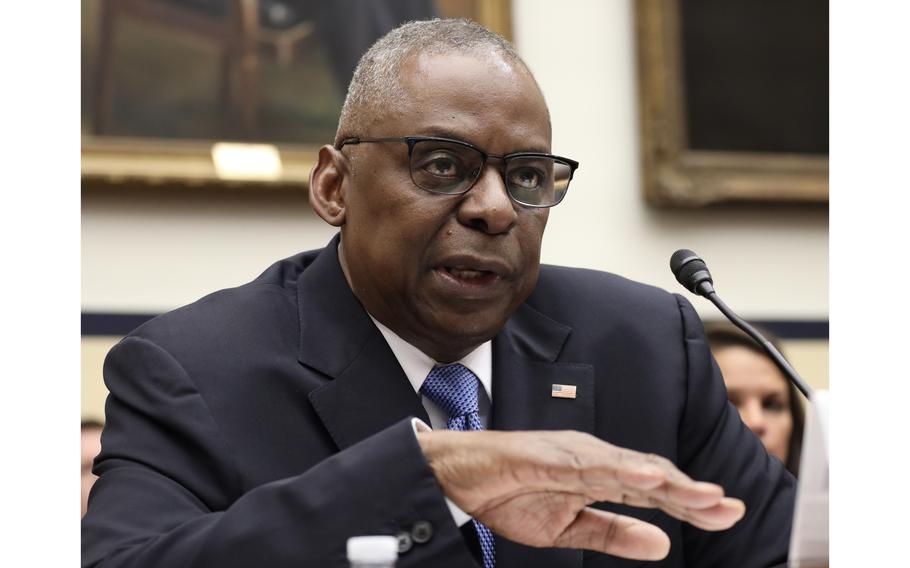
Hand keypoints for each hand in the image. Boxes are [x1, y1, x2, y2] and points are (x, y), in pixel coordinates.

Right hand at [416, 429, 744, 560]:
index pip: (654, 490)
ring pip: (628, 466)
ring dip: (667, 482)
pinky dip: (619, 468)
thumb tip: (662, 545)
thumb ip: (614, 533)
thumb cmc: (508, 494)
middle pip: (652, 475)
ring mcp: (572, 453)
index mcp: (599, 474)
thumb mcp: (568, 528)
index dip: (690, 503)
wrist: (458, 477)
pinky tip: (645, 478)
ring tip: (702, 495)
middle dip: (692, 493)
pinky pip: (588, 463)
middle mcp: (593, 457)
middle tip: (730, 508)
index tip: (727, 515)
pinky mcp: (548, 455)